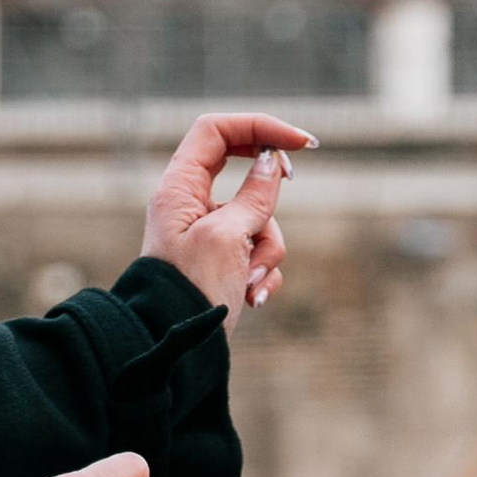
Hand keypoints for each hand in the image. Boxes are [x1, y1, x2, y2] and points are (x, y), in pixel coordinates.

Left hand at [142, 111, 314, 331]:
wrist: (176, 349)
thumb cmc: (193, 289)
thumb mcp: (228, 236)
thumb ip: (254, 197)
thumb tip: (273, 163)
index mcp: (180, 187)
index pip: (216, 131)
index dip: (258, 127)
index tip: (300, 142)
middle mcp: (191, 204)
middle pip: (243, 170)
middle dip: (270, 192)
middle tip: (291, 184)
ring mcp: (209, 233)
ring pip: (260, 219)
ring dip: (266, 249)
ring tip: (247, 279)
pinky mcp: (224, 262)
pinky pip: (258, 252)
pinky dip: (262, 272)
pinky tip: (250, 297)